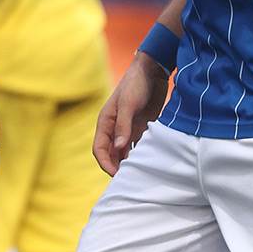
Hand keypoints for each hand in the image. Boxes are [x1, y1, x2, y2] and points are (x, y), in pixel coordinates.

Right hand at [93, 53, 170, 174]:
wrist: (153, 70)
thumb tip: (120, 148)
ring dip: (129, 163)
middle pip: (111, 154)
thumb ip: (124, 126)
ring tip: (141, 175)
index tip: (117, 175)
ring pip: (124, 152)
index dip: (106, 164)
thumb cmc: (136, 84)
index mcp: (106, 122)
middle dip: (117, 168)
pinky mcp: (141, 127)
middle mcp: (115, 127)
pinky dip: (141, 155)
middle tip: (130, 180)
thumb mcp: (128, 104)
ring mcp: (128, 128)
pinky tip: (150, 162)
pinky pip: (139, 146)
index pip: (99, 149)